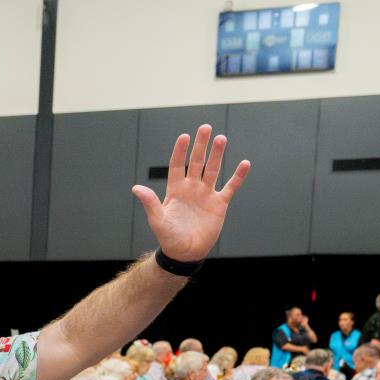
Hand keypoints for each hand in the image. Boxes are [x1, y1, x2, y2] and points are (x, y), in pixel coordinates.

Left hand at [131, 125, 250, 261]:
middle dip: (201, 146)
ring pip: (213, 170)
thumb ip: (150, 202)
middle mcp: (191, 188)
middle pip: (196, 162)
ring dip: (217, 155)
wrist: (185, 252)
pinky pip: (230, 187)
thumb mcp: (157, 219)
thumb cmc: (168, 237)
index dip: (180, 151)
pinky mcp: (219, 204)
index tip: (184, 136)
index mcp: (175, 190)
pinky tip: (244, 163)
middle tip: (205, 128)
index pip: (177, 165)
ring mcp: (206, 194)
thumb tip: (136, 188)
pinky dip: (238, 176)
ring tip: (221, 139)